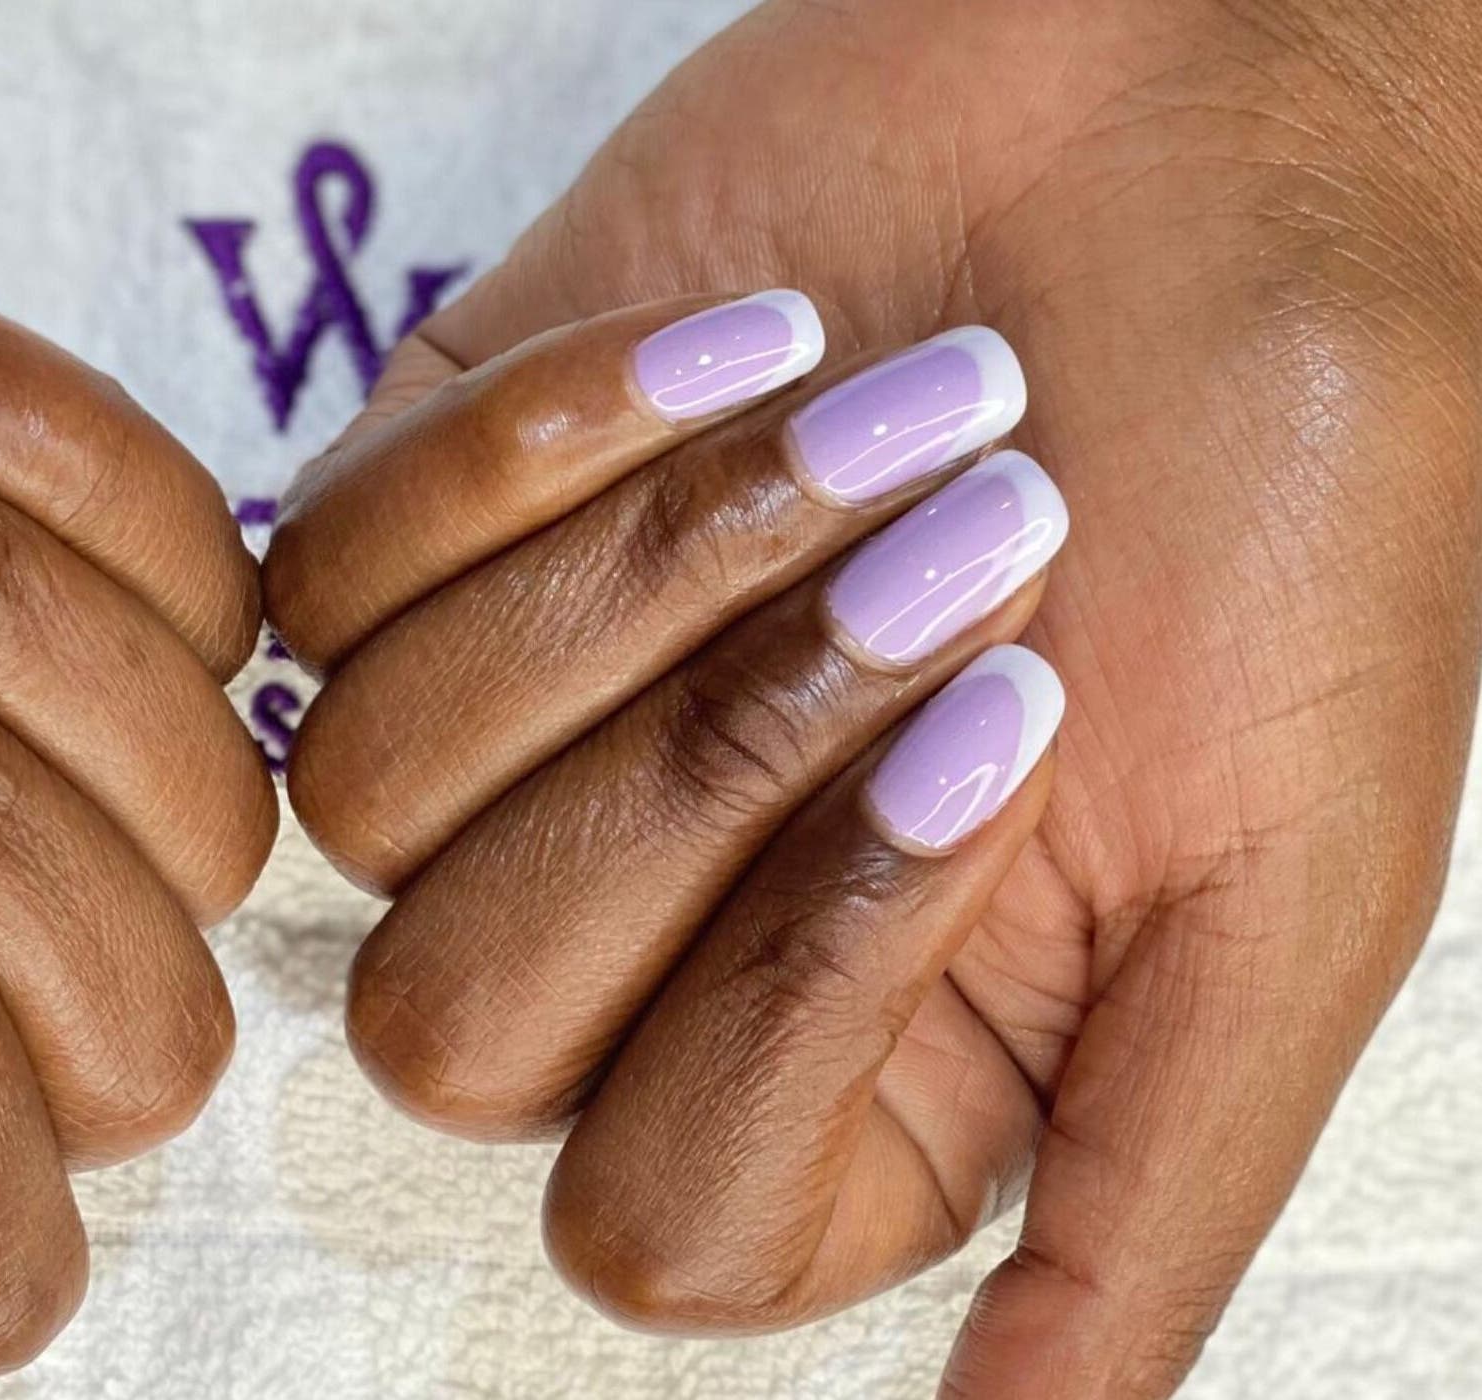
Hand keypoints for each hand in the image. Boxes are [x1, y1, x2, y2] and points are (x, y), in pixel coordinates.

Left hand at [267, 0, 1481, 1392]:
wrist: (1211, 143)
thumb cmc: (1293, 501)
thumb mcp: (1280, 894)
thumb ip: (1135, 1211)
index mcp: (845, 1055)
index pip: (660, 1219)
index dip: (796, 997)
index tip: (1013, 743)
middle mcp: (651, 921)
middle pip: (456, 1029)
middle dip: (703, 772)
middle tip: (950, 545)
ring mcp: (521, 721)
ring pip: (373, 795)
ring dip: (644, 582)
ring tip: (877, 399)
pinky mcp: (434, 514)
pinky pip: (326, 578)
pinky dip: (535, 445)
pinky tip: (752, 328)